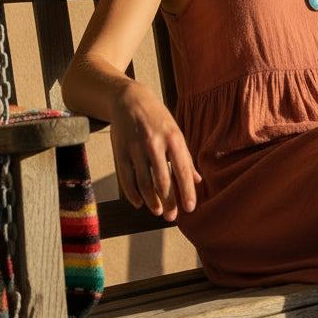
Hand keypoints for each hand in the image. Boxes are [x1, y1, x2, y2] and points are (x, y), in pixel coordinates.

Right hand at [110, 87, 201, 221]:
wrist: (130, 99)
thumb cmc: (158, 118)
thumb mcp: (176, 132)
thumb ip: (185, 157)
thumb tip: (198, 180)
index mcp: (174, 138)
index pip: (183, 170)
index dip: (187, 191)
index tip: (191, 208)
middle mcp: (155, 144)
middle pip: (162, 180)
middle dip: (168, 202)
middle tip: (172, 217)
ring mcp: (135, 148)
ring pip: (143, 182)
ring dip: (151, 201)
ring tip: (158, 212)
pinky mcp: (120, 152)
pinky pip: (126, 178)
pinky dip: (133, 194)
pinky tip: (139, 203)